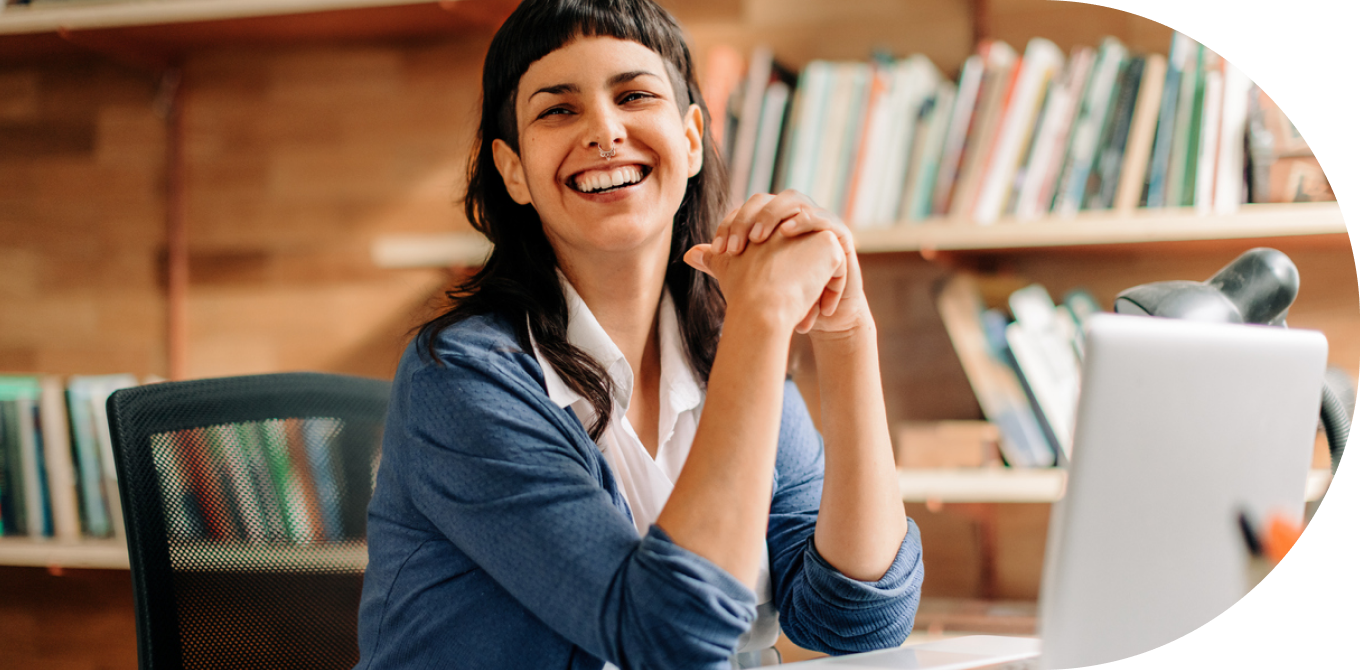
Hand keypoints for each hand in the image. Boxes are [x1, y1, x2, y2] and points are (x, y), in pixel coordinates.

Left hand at [690, 190, 869, 335]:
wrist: (821, 317)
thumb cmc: (788, 297)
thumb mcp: (753, 279)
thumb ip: (725, 263)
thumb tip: (690, 254)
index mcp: (773, 222)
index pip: (747, 210)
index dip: (731, 225)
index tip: (718, 250)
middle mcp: (795, 216)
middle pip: (771, 200)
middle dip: (752, 218)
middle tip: (739, 246)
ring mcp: (820, 222)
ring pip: (799, 203)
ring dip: (778, 217)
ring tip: (762, 240)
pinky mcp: (841, 236)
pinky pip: (828, 223)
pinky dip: (809, 226)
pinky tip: (790, 239)